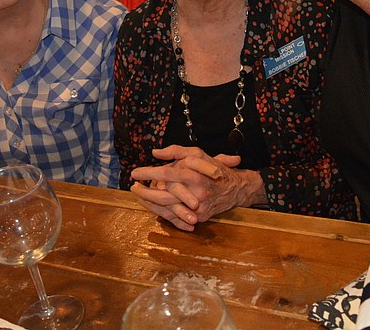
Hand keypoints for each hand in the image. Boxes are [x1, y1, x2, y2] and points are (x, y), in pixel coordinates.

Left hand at [131, 146, 263, 230]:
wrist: (236, 189)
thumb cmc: (215, 168)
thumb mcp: (198, 154)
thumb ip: (176, 151)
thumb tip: (155, 152)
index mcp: (196, 175)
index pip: (167, 173)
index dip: (149, 173)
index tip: (135, 172)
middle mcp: (197, 193)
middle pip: (164, 196)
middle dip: (145, 192)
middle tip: (133, 186)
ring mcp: (198, 208)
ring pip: (168, 209)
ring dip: (150, 203)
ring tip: (138, 196)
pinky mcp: (199, 218)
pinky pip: (176, 217)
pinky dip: (162, 212)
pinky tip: (151, 206)